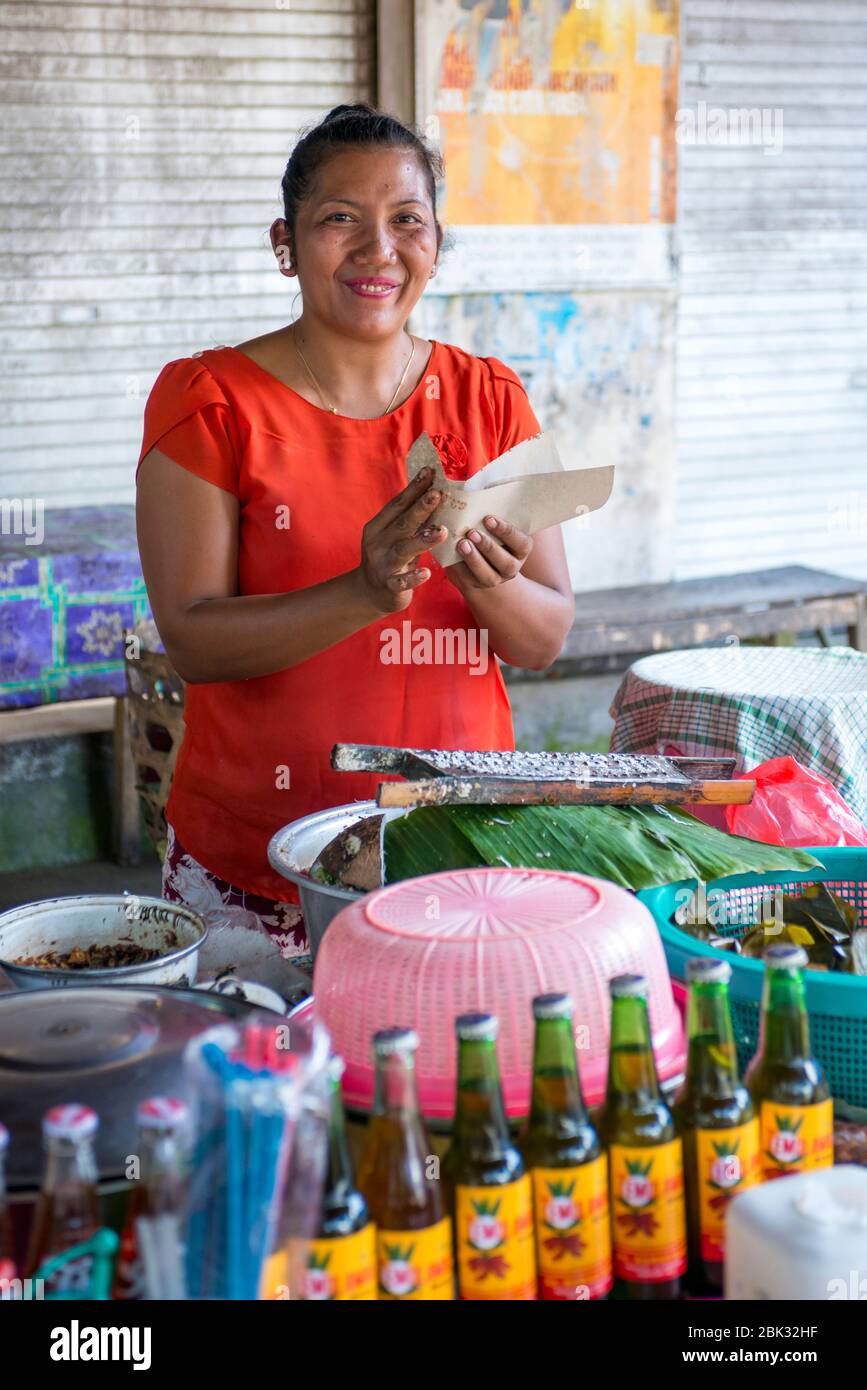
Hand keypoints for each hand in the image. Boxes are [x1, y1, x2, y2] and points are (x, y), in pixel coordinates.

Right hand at [354, 467, 447, 613]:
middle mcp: (378, 543)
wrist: (369, 593)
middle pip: (402, 523)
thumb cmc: (388, 558)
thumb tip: (432, 491)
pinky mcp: (389, 586)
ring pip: (404, 550)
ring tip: (442, 531)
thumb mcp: (393, 536)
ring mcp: (383, 565)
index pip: (398, 504)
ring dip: (423, 540)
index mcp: (378, 527)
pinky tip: (426, 573)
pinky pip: (402, 582)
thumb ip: (408, 519)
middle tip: (438, 494)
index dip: (414, 488)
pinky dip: (413, 577)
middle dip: (421, 508)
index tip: (430, 472)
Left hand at [445, 515, 532, 593]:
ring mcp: (495, 579)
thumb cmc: (486, 530)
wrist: (474, 556)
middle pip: (506, 563)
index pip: (522, 543)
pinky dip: (459, 567)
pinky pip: (469, 580)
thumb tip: (481, 488)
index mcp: (521, 549)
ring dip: (474, 559)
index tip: (488, 518)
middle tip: (472, 532)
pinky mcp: (476, 585)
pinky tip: (451, 553)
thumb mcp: (493, 521)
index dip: (506, 531)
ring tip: (462, 544)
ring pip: (488, 576)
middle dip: (489, 547)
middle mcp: (512, 567)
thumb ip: (491, 509)